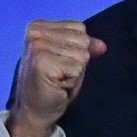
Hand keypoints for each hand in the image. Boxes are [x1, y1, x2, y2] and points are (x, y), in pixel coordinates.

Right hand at [7, 20, 106, 136]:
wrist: (35, 110)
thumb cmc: (53, 83)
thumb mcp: (71, 58)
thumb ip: (85, 47)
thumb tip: (102, 46)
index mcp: (38, 27)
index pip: (79, 28)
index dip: (77, 48)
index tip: (60, 61)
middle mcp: (35, 33)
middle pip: (82, 39)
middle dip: (78, 59)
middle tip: (60, 72)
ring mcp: (37, 47)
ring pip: (82, 54)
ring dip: (76, 70)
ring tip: (59, 78)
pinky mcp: (42, 62)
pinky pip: (78, 67)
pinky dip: (73, 79)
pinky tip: (58, 84)